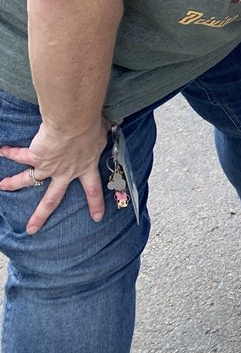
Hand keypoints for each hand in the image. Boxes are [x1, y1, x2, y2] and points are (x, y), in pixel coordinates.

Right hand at [0, 117, 108, 233]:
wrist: (75, 123)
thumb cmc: (93, 125)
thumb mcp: (105, 131)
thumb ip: (107, 132)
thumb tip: (117, 122)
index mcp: (85, 167)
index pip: (93, 189)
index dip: (96, 203)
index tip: (97, 218)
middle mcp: (65, 171)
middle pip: (52, 198)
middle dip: (41, 215)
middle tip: (32, 230)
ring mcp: (49, 166)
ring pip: (29, 180)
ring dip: (14, 183)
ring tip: (3, 186)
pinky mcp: (36, 155)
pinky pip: (21, 155)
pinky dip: (10, 152)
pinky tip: (2, 150)